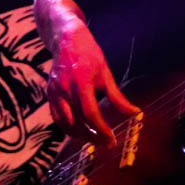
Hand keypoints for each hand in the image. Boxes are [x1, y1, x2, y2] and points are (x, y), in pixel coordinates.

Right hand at [45, 21, 139, 146]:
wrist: (66, 40)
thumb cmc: (89, 54)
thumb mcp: (106, 74)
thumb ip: (118, 97)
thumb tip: (135, 113)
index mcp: (81, 82)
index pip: (90, 113)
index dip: (101, 129)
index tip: (111, 139)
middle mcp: (65, 89)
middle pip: (76, 122)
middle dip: (91, 137)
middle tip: (105, 143)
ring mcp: (54, 92)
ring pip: (64, 123)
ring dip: (79, 135)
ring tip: (95, 139)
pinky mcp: (49, 94)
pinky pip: (57, 117)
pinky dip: (68, 127)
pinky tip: (80, 130)